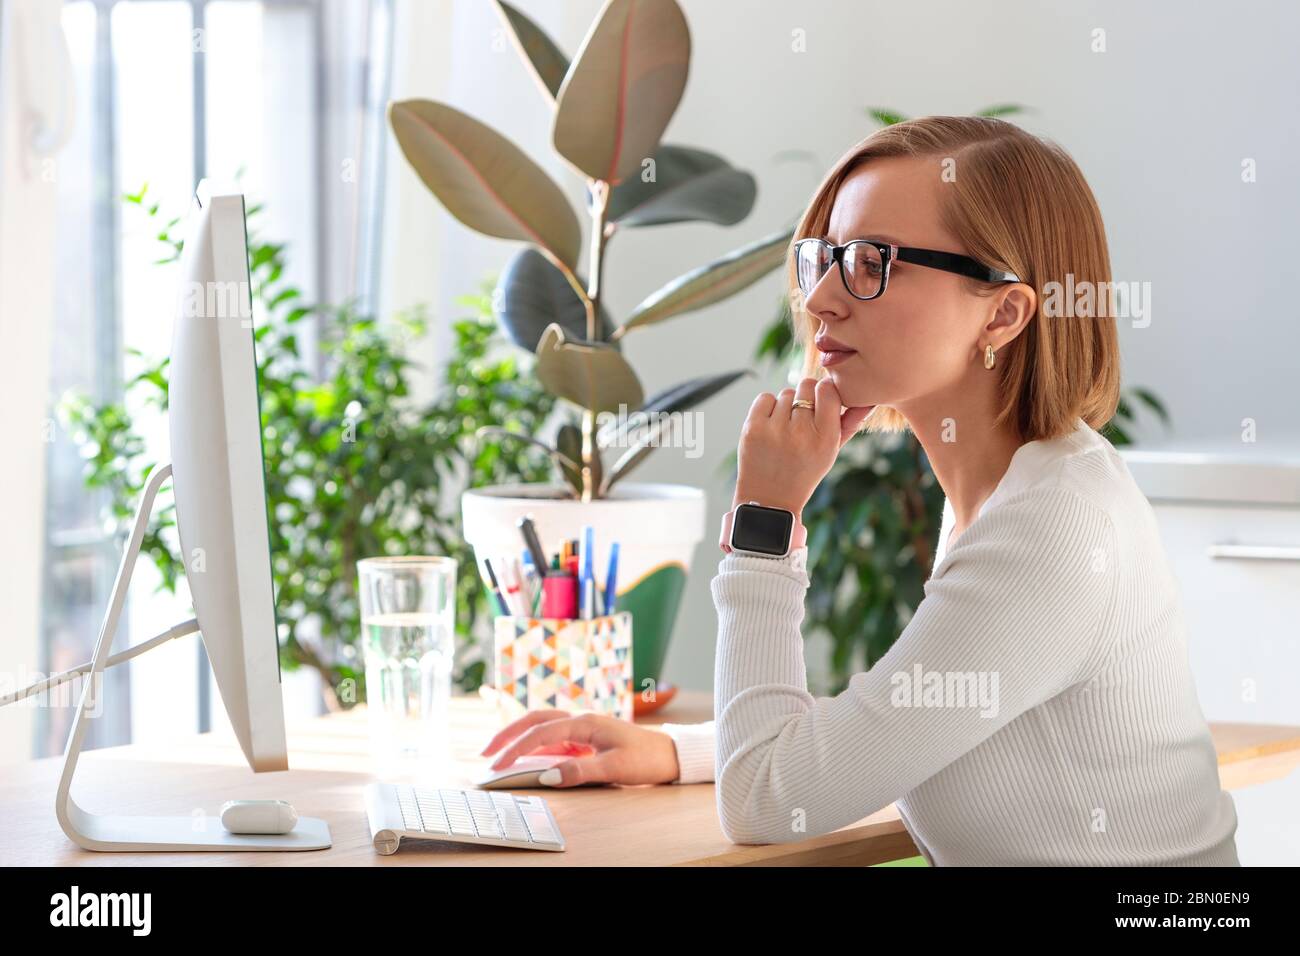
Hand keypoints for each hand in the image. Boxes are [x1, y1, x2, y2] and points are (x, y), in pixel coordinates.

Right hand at [479, 709, 681, 786]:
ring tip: (498, 753)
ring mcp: (582, 729)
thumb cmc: (646, 758)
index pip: (541, 732)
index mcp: (585, 723)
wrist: (670, 754)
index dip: (516, 748)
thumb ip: (580, 771)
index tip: (498, 765)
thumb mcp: (614, 768)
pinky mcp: (585, 739)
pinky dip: (535, 746)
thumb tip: (547, 776)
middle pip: (535, 720)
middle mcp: (580, 721)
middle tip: (484, 752)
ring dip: (519, 737)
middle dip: (507, 733)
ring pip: (542, 727)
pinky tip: (526, 759)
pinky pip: (553, 739)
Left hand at [733, 376, 874, 515]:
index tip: (822, 400)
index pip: (828, 390)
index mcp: (825, 439)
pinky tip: (770, 427)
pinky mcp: (752, 428)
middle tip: (802, 419)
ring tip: (785, 430)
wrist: (769, 500)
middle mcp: (801, 433)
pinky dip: (768, 408)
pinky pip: (765, 398)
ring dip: (786, 406)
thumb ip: (850, 424)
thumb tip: (867, 400)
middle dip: (805, 398)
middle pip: (806, 386)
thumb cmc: (803, 473)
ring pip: (785, 393)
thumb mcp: (831, 453)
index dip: (825, 390)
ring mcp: (774, 430)